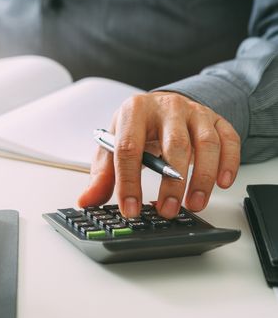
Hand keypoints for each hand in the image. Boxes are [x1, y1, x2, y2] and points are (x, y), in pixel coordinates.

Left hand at [78, 92, 240, 217]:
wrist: (158, 106)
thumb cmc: (134, 128)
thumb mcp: (112, 146)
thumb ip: (102, 175)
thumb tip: (87, 200)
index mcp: (134, 111)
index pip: (129, 148)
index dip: (129, 182)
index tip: (130, 209)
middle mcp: (166, 107)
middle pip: (173, 145)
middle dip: (171, 184)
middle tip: (167, 211)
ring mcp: (194, 112)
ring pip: (205, 144)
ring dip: (202, 178)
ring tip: (194, 204)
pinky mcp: (216, 119)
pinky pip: (229, 140)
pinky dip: (229, 163)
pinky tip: (222, 183)